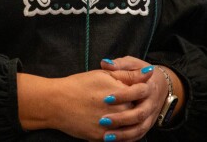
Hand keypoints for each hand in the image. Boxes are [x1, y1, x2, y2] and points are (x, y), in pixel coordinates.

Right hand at [17, 70, 140, 140]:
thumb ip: (128, 74)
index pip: (142, 92)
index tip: (132, 87)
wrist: (57, 103)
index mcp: (123, 95)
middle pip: (137, 110)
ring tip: (117, 112)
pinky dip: (117, 132)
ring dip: (127, 121)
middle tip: (121, 101)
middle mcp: (121, 113)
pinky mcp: (102, 138)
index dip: (138, 89)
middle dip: (132, 105)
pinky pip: (118, 138)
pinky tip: (111, 124)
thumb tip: (149, 72)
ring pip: (129, 127)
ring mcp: (112, 128)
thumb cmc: (79, 85)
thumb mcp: (104, 74)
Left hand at [95, 57, 171, 139]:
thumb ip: (119, 64)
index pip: (138, 91)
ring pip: (140, 128)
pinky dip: (127, 140)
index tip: (106, 98)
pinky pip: (139, 135)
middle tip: (103, 120)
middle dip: (122, 119)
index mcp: (148, 86)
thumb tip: (105, 63)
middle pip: (139, 114)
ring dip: (124, 134)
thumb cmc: (140, 72)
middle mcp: (151, 103)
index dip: (123, 96)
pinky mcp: (147, 125)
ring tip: (106, 137)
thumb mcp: (132, 64)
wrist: (160, 85)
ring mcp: (150, 116)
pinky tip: (113, 141)